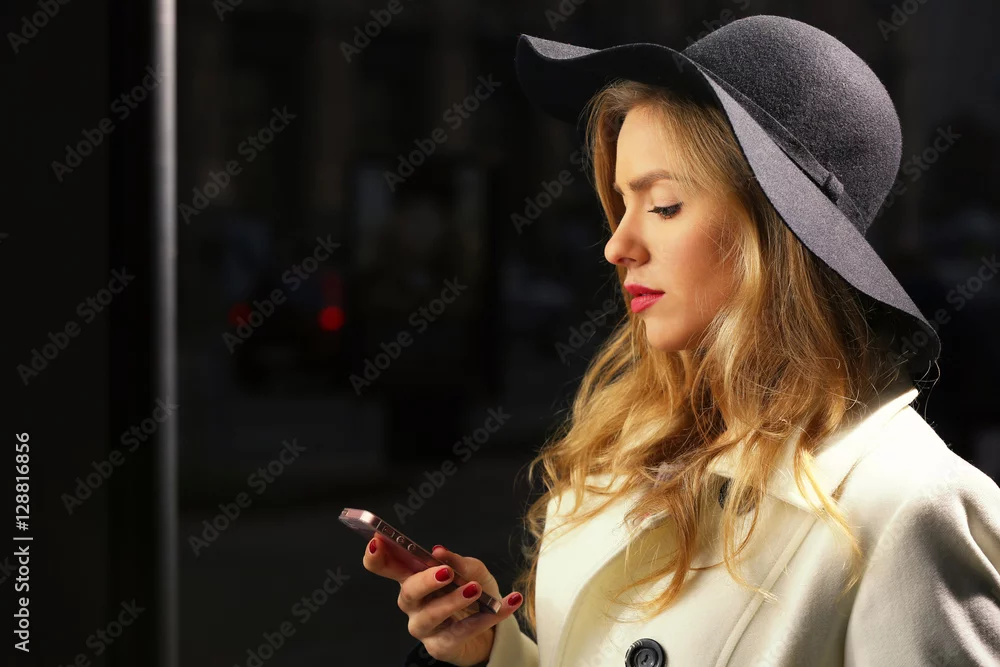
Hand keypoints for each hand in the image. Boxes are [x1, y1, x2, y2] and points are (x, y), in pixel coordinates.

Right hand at [362, 534, 523, 666]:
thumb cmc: (475, 592)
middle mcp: (414, 604)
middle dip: (425, 581)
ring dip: (453, 601)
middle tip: (445, 572)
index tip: (377, 542)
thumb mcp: (472, 570)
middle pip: (408, 592)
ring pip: (431, 615)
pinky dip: (484, 618)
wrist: (493, 629)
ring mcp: (425, 627)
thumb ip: (457, 561)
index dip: (377, 556)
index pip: (387, 566)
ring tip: (474, 589)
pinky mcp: (441, 646)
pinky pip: (460, 632)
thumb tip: (439, 552)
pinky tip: (502, 606)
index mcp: (415, 578)